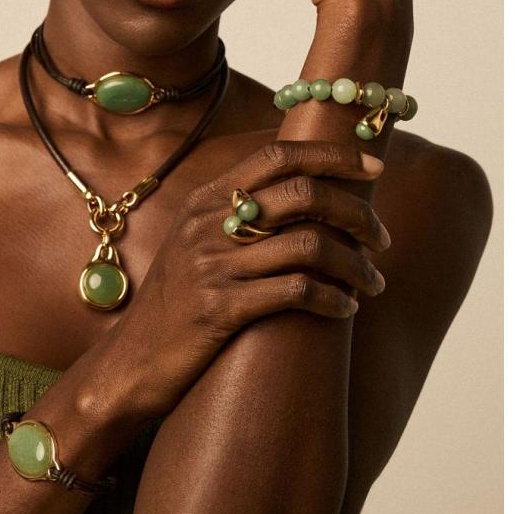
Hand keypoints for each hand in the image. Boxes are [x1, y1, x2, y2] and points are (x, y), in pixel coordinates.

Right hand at [103, 140, 388, 422]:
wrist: (132, 359)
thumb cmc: (176, 300)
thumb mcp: (195, 241)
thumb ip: (237, 212)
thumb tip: (306, 192)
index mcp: (206, 198)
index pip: (277, 155)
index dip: (331, 154)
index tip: (372, 167)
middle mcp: (208, 223)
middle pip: (302, 194)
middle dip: (356, 213)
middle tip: (381, 239)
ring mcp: (214, 265)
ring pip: (309, 246)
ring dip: (356, 264)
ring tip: (374, 282)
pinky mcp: (222, 308)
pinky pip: (297, 292)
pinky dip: (334, 299)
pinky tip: (346, 308)